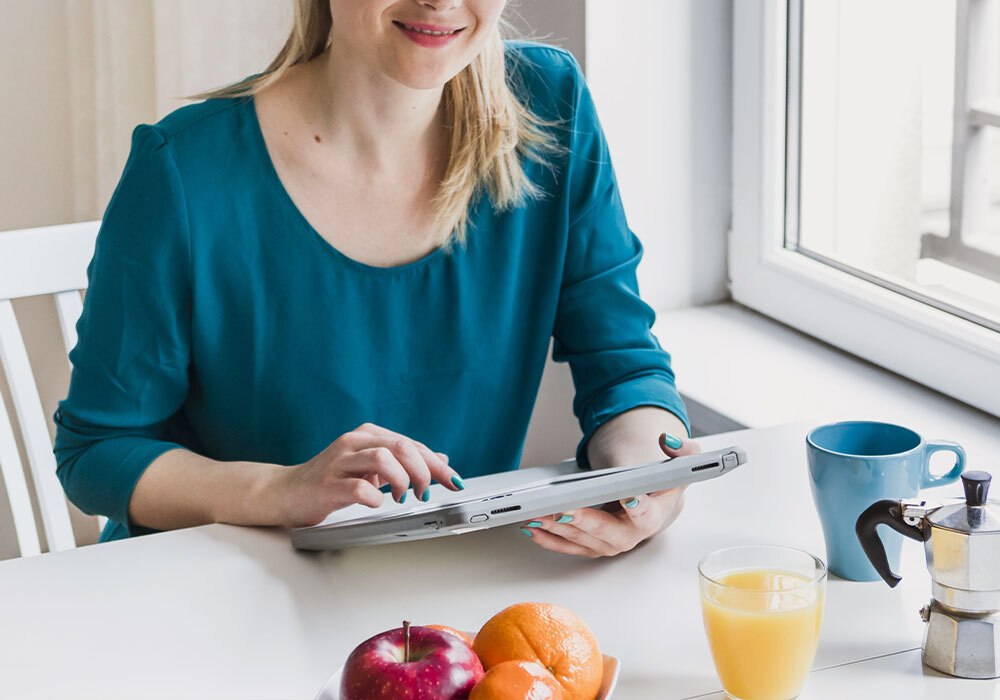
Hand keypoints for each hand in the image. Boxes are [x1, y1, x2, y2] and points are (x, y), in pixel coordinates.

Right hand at [269, 422, 463, 527]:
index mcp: (367, 435)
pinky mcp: (327, 485)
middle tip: (426, 492)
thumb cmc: (331, 480)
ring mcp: (339, 462)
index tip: (453, 481)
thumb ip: (403, 462)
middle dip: (423, 471)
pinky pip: (358, 488)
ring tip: (402, 497)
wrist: (286, 492)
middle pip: (400, 446)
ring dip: (401, 480)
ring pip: (382, 458)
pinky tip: (377, 504)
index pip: (411, 444)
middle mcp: (354, 443)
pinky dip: (374, 498)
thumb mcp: (372, 468)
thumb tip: (440, 459)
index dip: (436, 463)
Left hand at [520, 432, 701, 556]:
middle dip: (582, 522)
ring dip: (558, 529)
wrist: (654, 503)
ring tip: (537, 514)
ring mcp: (610, 544)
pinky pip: (568, 546)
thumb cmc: (660, 485)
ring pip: (581, 540)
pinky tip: (531, 528)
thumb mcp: (679, 463)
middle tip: (561, 510)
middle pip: (605, 532)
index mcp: (653, 516)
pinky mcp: (592, 546)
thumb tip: (666, 441)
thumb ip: (683, 451)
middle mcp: (631, 535)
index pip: (645, 514)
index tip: (626, 497)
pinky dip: (548, 539)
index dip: (636, 507)